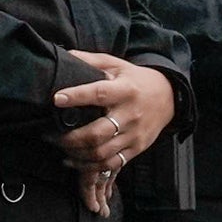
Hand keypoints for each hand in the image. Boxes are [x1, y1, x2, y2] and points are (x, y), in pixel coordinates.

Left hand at [51, 53, 175, 177]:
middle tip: (50, 135)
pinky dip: (90, 166)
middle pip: (97, 133)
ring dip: (76, 154)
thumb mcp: (117, 64)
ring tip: (60, 147)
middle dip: (70, 138)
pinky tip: (74, 160)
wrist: (170, 96)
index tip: (56, 99)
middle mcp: (130, 114)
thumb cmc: (136, 80)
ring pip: (102, 153)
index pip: (98, 93)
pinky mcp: (137, 148)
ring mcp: (134, 134)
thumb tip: (66, 55)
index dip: (76, 96)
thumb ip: (91, 60)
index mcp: (124, 90)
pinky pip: (111, 164)